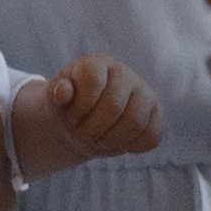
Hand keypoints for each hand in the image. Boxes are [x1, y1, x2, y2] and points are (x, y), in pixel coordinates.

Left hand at [14, 57, 161, 176]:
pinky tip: (117, 141)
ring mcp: (144, 93)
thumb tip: (62, 91)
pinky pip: (151, 137)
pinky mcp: (155, 114)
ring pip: (135, 123)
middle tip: (83, 133)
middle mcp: (125, 74)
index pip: (93, 82)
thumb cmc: (68, 107)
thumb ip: (58, 93)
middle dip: (93, 129)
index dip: (79, 108)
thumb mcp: (56, 99)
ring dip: (111, 140)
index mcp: (98, 63)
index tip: (72, 117)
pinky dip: (131, 147)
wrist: (83, 121)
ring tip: (99, 138)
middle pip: (114, 106)